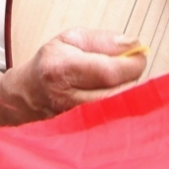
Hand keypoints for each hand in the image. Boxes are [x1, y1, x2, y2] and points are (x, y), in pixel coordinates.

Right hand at [0, 29, 146, 125]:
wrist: (28, 94)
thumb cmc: (51, 63)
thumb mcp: (71, 38)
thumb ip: (103, 40)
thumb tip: (132, 44)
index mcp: (61, 68)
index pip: (108, 72)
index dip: (131, 63)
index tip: (140, 54)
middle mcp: (68, 97)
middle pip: (119, 92)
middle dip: (132, 76)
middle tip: (131, 64)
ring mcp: (77, 118)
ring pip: (120, 107)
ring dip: (128, 90)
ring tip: (120, 77)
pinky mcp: (86, 130)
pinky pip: (115, 117)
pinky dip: (122, 103)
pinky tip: (116, 92)